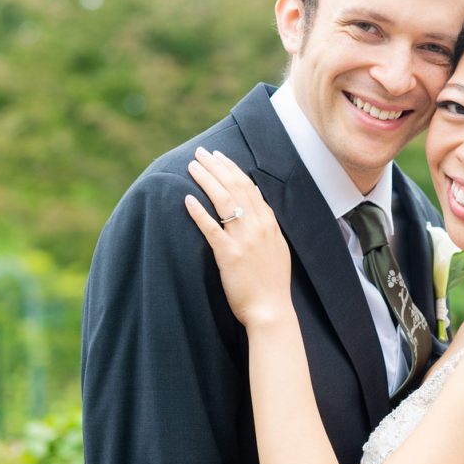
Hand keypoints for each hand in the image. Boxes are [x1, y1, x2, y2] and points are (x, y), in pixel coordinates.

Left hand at [185, 148, 292, 327]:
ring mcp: (245, 240)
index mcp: (269, 224)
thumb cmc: (271, 284)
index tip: (219, 157)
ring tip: (192, 167)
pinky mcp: (229, 255)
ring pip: (224, 200)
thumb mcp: (276, 250)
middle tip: (200, 153)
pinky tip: (187, 199)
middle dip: (216, 166)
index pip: (249, 187)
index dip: (232, 169)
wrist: (271, 310)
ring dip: (207, 180)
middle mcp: (258, 226)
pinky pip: (211, 228)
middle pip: (235, 187)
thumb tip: (256, 210)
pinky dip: (199, 212)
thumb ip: (266, 228)